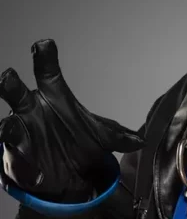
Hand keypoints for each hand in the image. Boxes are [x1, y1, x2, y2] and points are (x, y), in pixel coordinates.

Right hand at [0, 39, 144, 203]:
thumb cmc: (80, 142)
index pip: (48, 73)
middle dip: (11, 84)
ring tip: (11, 127)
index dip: (45, 58)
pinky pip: (16, 160)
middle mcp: (32, 111)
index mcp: (54, 98)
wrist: (70, 175)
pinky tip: (38, 174)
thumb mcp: (104, 137)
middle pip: (17, 93)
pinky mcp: (15, 158)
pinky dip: (26, 167)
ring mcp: (21, 134)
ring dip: (8, 126)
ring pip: (8, 125)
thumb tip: (141, 140)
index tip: (44, 44)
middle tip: (9, 76)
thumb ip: (121, 136)